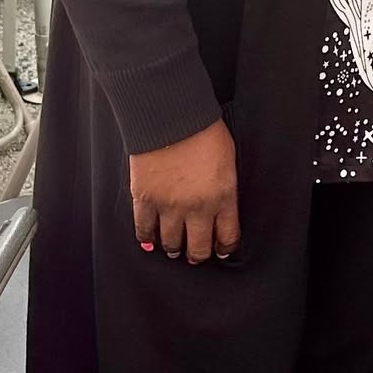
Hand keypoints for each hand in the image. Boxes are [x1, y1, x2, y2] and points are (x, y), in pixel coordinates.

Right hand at [129, 118, 238, 263]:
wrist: (171, 116)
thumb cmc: (203, 130)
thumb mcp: (228, 160)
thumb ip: (225, 187)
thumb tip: (221, 205)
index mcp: (223, 197)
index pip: (227, 236)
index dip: (223, 248)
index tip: (220, 251)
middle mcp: (197, 208)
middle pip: (198, 248)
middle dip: (198, 255)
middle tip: (196, 255)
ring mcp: (169, 206)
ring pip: (171, 244)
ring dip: (173, 248)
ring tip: (173, 248)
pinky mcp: (145, 200)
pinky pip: (144, 230)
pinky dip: (146, 238)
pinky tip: (149, 240)